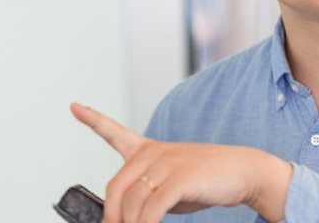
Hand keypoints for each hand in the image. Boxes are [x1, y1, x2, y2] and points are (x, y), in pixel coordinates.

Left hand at [71, 103, 291, 222]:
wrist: (244, 171)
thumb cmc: (206, 181)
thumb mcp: (170, 187)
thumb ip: (148, 195)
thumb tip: (130, 218)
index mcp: (149, 150)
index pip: (115, 131)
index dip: (92, 119)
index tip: (74, 107)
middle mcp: (154, 153)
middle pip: (116, 187)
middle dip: (112, 217)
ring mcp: (166, 163)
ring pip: (132, 203)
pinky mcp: (180, 178)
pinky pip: (151, 209)